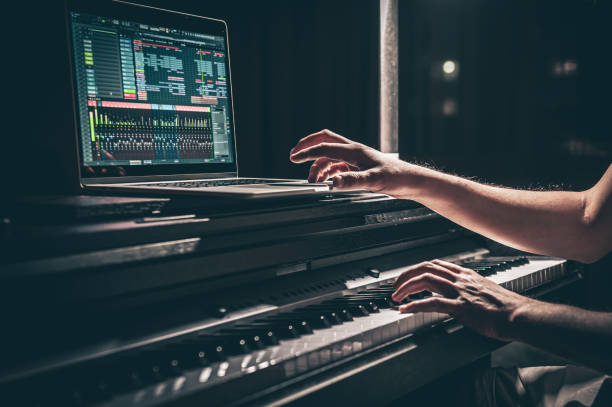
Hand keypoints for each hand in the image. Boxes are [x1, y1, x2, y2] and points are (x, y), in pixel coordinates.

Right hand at [289, 129, 421, 197]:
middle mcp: (353, 151)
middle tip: (293, 155)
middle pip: (324, 141)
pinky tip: (326, 181)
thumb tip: (333, 182)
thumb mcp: (373, 181)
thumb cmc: (396, 177)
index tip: (293, 158)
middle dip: (307, 146)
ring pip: (329, 155)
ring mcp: (355, 158)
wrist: (409, 180)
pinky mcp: (358, 166)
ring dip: (317, 166)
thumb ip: (352, 181)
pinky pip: (336, 165)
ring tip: (312, 180)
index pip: (324, 147)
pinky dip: (327, 171)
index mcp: (354, 150)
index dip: (307, 153)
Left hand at [392, 259, 533, 340]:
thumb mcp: (485, 290)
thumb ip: (470, 288)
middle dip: (407, 276)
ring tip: (396, 297)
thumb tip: (461, 293)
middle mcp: (460, 279)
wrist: (519, 315)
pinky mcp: (461, 308)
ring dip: (406, 288)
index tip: (408, 276)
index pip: (435, 264)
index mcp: (466, 275)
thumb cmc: (506, 307)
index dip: (418, 269)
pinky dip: (414, 305)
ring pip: (425, 281)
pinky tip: (405, 309)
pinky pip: (432, 303)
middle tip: (395, 286)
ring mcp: (460, 292)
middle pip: (426, 268)